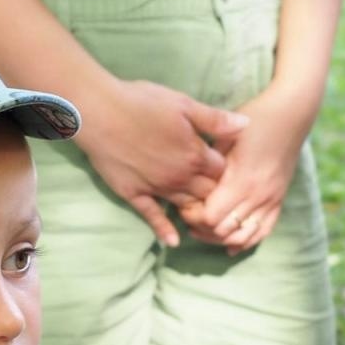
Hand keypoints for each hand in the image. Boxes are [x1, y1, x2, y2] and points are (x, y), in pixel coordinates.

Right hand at [75, 77, 248, 246]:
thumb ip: (214, 119)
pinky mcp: (135, 194)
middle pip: (209, 194)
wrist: (99, 112)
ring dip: (196, 211)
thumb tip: (245, 126)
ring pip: (186, 206)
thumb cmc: (141, 102)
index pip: (223, 172)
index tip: (228, 168)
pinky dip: (164, 230)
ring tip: (204, 214)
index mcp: (195, 154)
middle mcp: (180, 177)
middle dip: (216, 193)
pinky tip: (172, 242)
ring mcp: (157, 188)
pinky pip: (153, 217)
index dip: (228, 170)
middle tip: (220, 194)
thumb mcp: (183, 104)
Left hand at [180, 85, 312, 254]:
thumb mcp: (226, 136)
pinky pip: (262, 232)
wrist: (292, 114)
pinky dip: (245, 242)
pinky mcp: (278, 201)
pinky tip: (230, 245)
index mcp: (241, 180)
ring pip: (241, 237)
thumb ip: (208, 163)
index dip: (193, 215)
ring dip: (220, 238)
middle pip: (223, 231)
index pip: (210, 217)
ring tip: (204, 230)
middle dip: (202, 228)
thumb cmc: (255, 120)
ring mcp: (270, 200)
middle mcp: (257, 196)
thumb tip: (188, 184)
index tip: (184, 204)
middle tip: (189, 217)